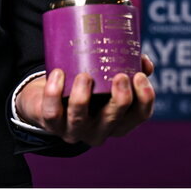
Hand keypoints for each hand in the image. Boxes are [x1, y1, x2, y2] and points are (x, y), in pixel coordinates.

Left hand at [16, 55, 154, 145]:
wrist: (46, 98)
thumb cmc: (83, 85)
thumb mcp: (105, 78)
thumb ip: (126, 67)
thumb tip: (144, 60)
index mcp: (118, 119)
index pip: (139, 115)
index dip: (145, 98)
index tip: (140, 76)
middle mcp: (99, 130)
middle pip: (114, 120)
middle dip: (120, 100)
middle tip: (120, 76)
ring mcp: (74, 130)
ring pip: (80, 118)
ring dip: (83, 96)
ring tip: (84, 76)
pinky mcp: (51, 124)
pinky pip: (52, 112)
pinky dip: (54, 92)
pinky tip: (58, 74)